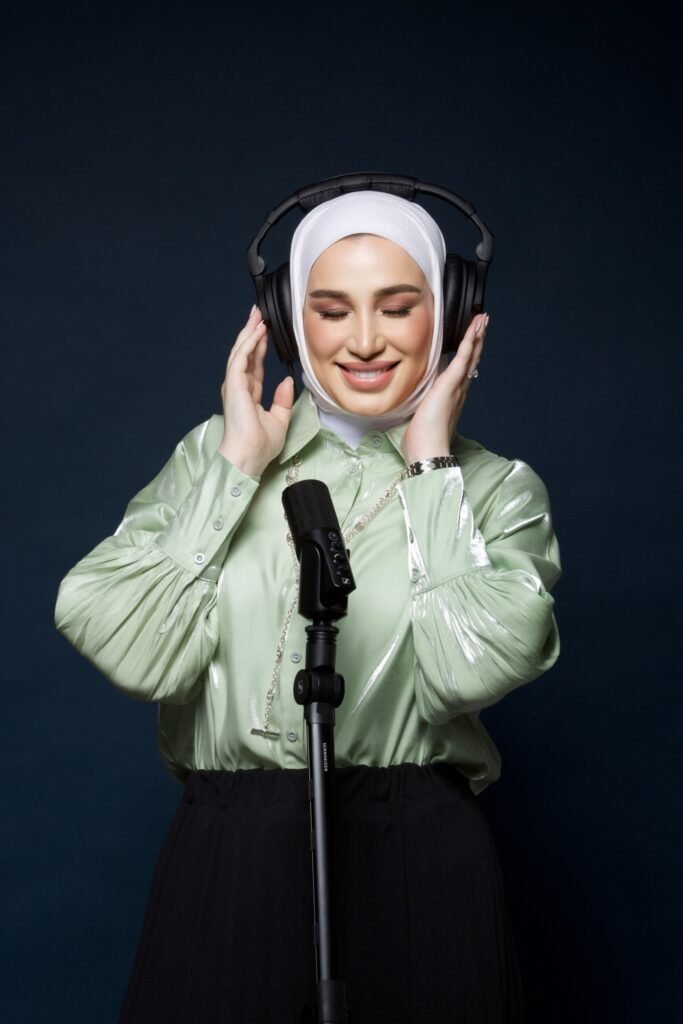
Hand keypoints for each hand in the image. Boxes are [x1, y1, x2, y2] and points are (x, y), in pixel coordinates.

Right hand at [218, 305, 294, 475]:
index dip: (260, 348)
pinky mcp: (234, 386)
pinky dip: (249, 344)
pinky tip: (257, 331)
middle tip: (257, 314)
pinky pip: (241, 358)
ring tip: (256, 315)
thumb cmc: (260, 446)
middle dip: (251, 333)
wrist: (248, 457)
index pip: (254, 366)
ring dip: (249, 333)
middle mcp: (239, 388)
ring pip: (241, 352)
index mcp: (248, 396)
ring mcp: (234, 386)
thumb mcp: (279, 420)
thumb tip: (288, 382)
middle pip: (245, 354)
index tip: (266, 331)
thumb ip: (283, 400)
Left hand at [401, 312, 488, 464]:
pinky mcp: (450, 385)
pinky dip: (469, 342)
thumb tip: (416, 403)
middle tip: (484, 322)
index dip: (469, 354)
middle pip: (472, 360)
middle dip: (478, 340)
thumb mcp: (420, 418)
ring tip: (483, 319)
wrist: (427, 451)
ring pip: (470, 356)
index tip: (473, 339)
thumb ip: (422, 407)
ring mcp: (456, 387)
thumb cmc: (421, 442)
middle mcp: (459, 391)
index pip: (462, 370)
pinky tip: (474, 330)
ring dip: (477, 336)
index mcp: (452, 398)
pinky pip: (462, 359)